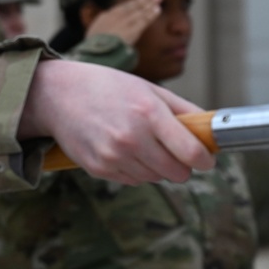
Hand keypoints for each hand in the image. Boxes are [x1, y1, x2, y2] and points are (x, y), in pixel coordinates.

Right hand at [18, 59, 213, 185]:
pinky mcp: (99, 169)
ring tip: (140, 143)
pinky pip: (132, 181)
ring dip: (156, 167)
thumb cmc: (105, 87)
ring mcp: (114, 156)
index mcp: (148, 113)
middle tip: (173, 151)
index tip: (206, 159)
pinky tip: (122, 149)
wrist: (57, 96)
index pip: (191, 152)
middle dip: (181, 165)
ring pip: (155, 178)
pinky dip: (134, 169)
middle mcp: (132, 138)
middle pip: (177, 173)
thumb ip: (183, 109)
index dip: (204, 160)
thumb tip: (212, 130)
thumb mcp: (148, 88)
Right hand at [86, 0, 161, 44]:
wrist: (97, 51)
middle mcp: (117, 17)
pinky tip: (157, 9)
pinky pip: (144, 21)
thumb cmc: (94, 45)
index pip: (123, 7)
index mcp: (106, 17)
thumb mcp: (94, 33)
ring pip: (140, 11)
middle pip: (133, 6)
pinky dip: (151, 15)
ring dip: (150, 3)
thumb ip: (101, 26)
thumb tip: (104, 21)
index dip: (134, 1)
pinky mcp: (133, 30)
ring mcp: (125, 23)